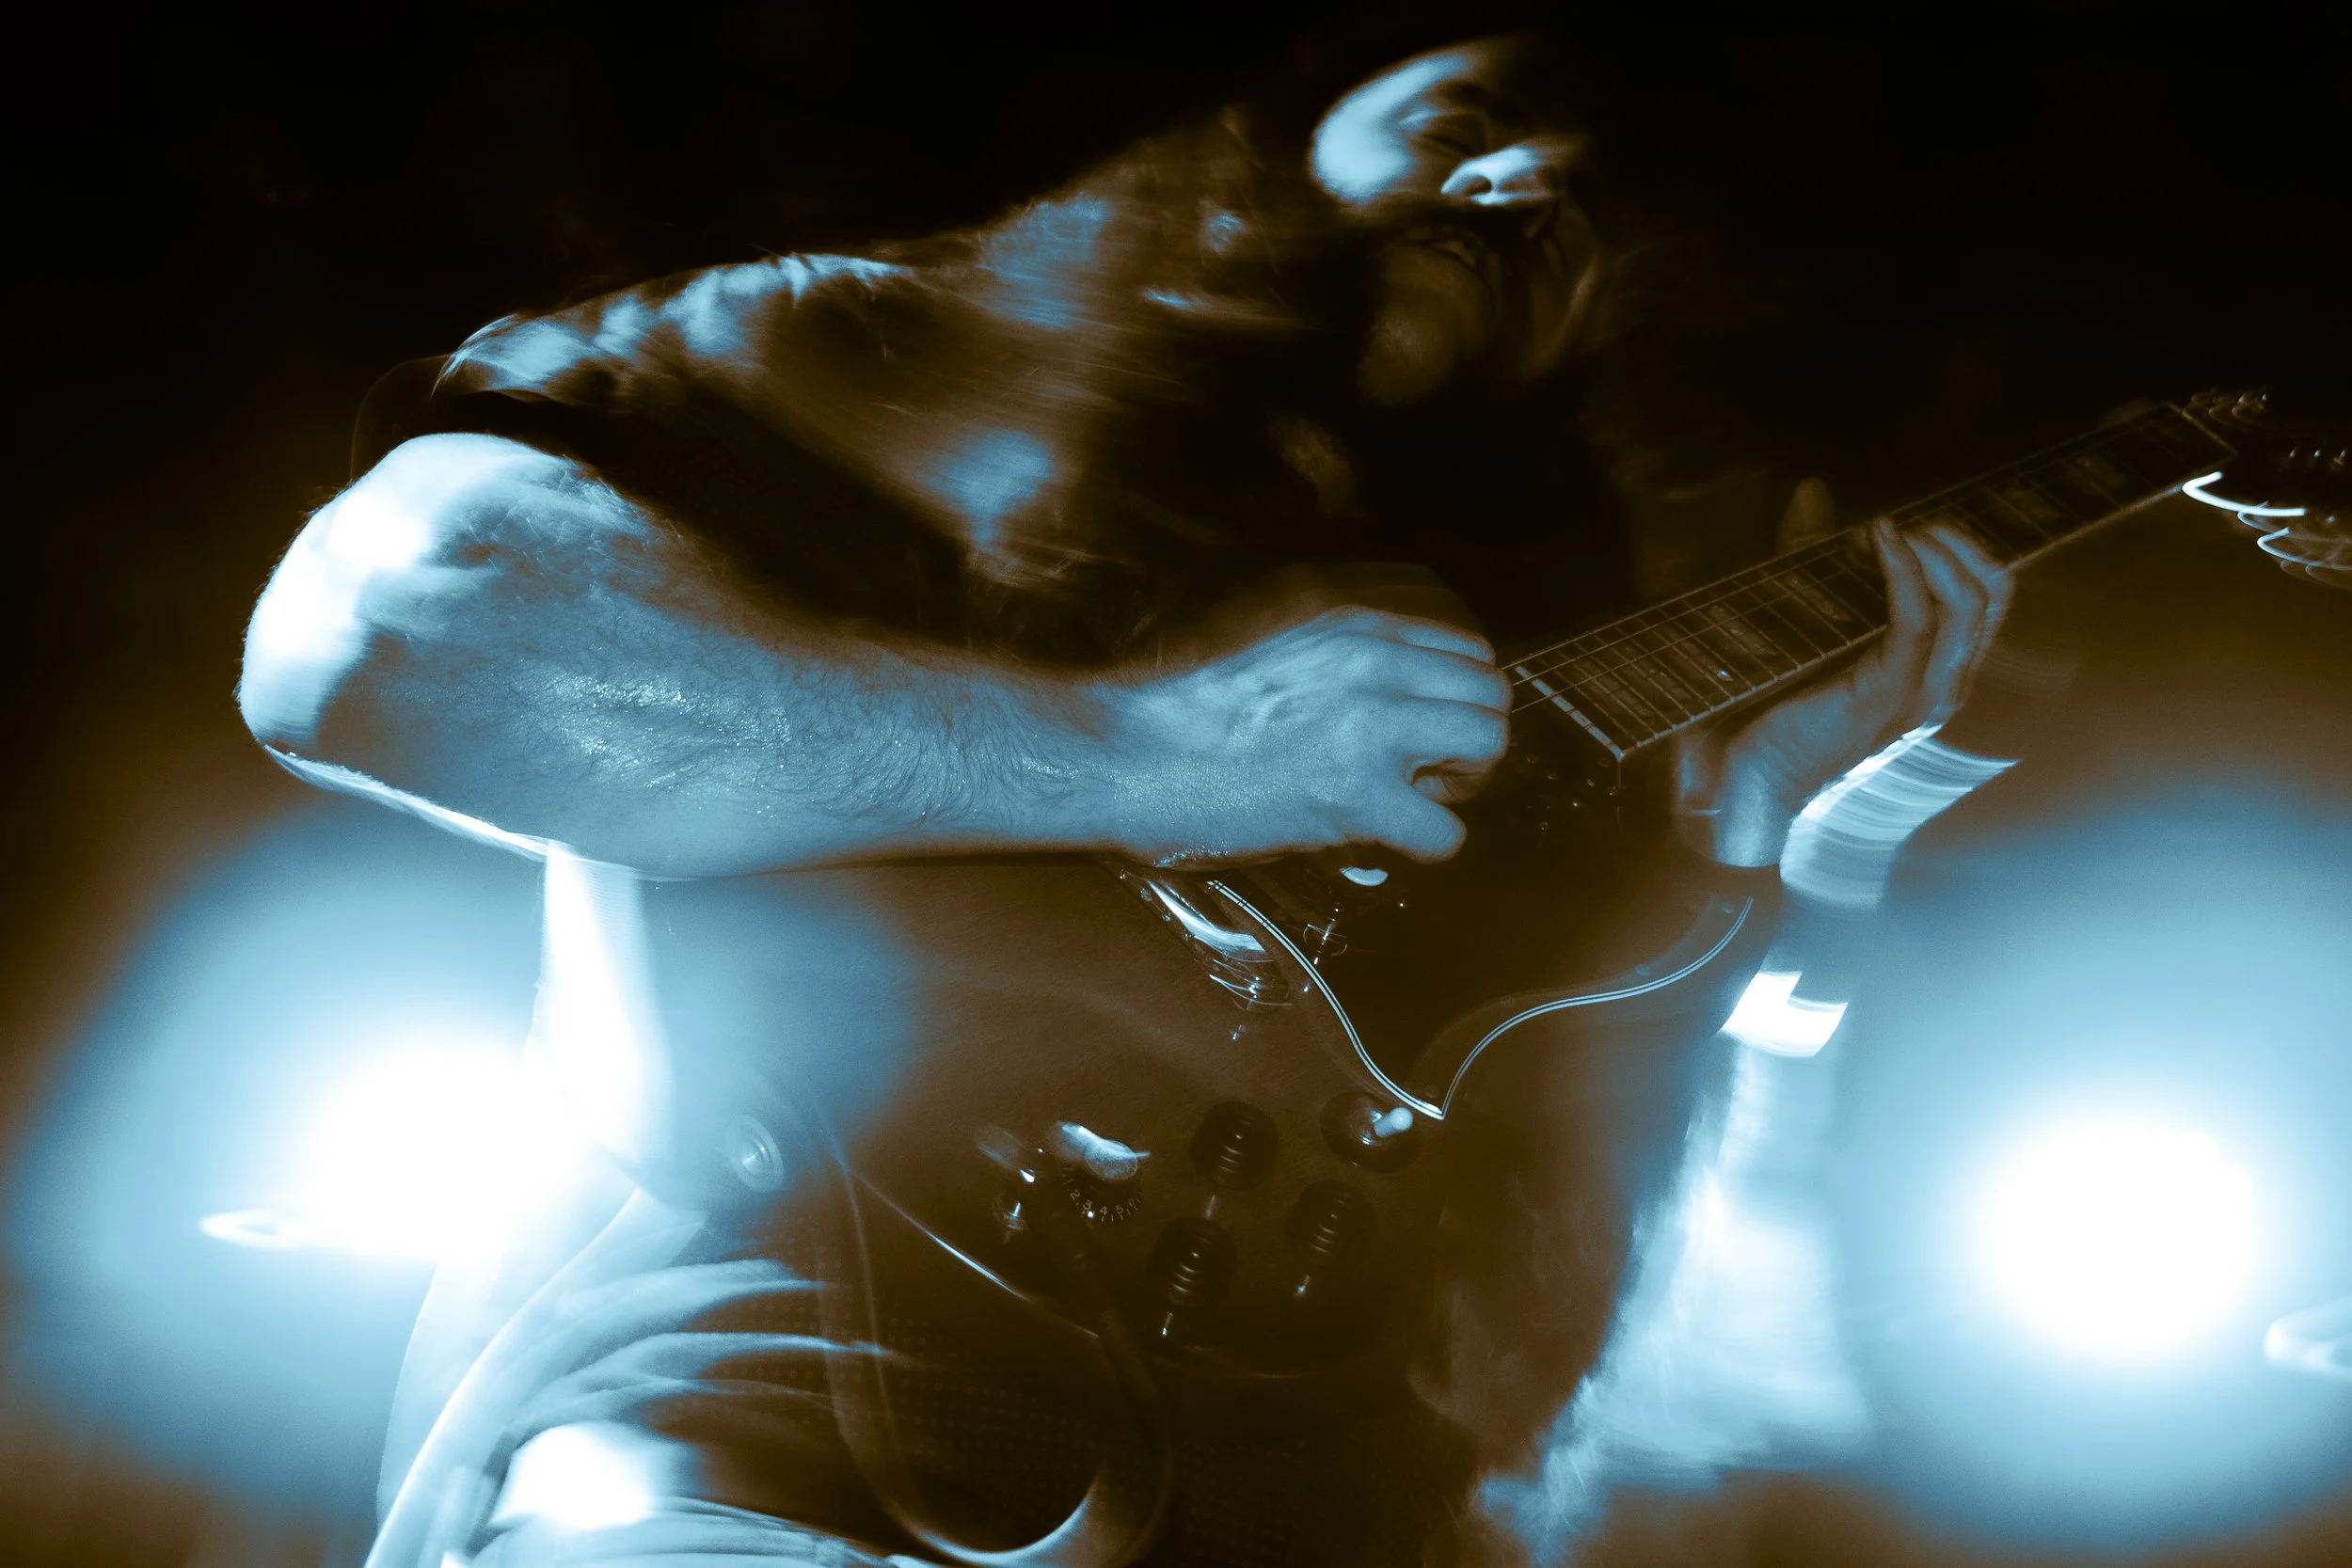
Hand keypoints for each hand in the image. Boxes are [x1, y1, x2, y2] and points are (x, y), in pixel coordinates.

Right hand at [1103, 606, 1510, 864]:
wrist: (1124, 751)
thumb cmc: (1179, 703)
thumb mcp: (1268, 633)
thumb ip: (1338, 643)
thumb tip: (1396, 678)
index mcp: (1349, 614)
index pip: (1460, 639)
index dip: (1449, 688)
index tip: (1418, 719)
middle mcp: (1370, 655)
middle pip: (1489, 686)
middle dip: (1466, 733)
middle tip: (1423, 767)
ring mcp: (1369, 721)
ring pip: (1489, 741)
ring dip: (1460, 779)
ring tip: (1410, 796)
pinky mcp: (1355, 791)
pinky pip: (1446, 831)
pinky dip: (1425, 844)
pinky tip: (1384, 837)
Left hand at [1675, 480, 2013, 864]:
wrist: (1741, 783)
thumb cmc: (1768, 705)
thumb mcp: (1802, 614)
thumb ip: (1811, 556)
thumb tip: (1809, 489)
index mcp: (1934, 674)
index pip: (1989, 598)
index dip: (1956, 546)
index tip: (1901, 523)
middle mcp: (1942, 687)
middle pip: (1994, 593)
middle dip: (1958, 540)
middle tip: (1911, 521)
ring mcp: (1921, 696)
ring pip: (1970, 604)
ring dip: (1936, 550)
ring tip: (1891, 528)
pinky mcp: (1887, 697)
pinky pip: (1918, 621)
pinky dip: (1903, 570)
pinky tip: (1878, 540)